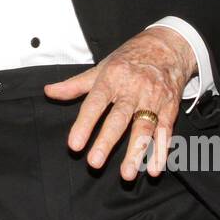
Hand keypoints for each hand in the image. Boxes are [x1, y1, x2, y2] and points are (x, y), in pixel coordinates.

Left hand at [44, 27, 196, 178]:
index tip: (74, 145)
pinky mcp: (170, 108)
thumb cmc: (129, 59)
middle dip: (107, 141)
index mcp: (112, 78)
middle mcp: (133, 89)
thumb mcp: (101, 67)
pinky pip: (165, 132)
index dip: (84, 124)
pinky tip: (154, 169)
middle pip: (119, 118)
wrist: (167, 46)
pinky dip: (160, 152)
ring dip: (136, 153)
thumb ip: (75, 85)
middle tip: (95, 163)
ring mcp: (153, 99)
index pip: (95, 103)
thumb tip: (49, 91)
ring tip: (127, 173)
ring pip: (144, 128)